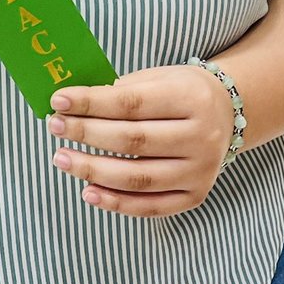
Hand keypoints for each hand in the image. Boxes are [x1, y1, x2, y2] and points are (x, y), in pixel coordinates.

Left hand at [47, 65, 233, 217]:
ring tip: (62, 158)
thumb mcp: (159, 77)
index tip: (58, 101)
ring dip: (92, 171)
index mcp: (191, 98)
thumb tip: (73, 107)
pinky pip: (150, 206)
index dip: (91, 103)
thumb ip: (122, 92)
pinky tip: (88, 192)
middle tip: (54, 127)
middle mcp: (201, 137)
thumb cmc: (182, 91)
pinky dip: (116, 203)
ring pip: (137, 178)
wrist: (229, 112)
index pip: (131, 104)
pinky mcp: (195, 196)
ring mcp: (200, 170)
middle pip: (132, 141)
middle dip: (86, 134)